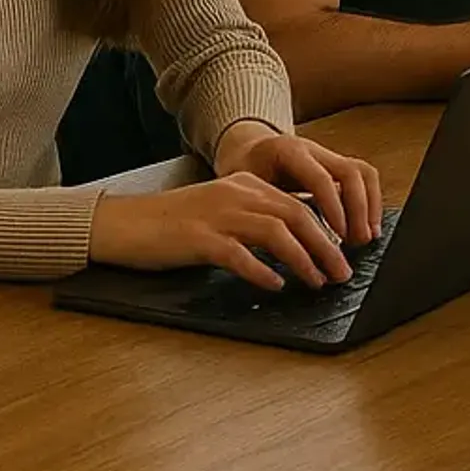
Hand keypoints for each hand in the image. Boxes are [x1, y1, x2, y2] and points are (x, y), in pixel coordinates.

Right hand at [90, 173, 358, 291]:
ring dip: (303, 259)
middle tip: (342, 273)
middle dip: (325, 245)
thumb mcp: (221, 210)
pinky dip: (261, 270)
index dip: (326, 227)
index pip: (298, 202)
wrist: (126, 223)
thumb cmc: (175, 224)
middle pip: (295, 215)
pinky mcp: (198, 239)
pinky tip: (275, 286)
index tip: (343, 251)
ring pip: (275, 232)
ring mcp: (218, 215)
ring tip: (318, 282)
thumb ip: (254, 219)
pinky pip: (238, 254)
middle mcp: (237, 194)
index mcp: (246, 184)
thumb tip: (294, 244)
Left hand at [211, 123, 383, 246]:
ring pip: (362, 172)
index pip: (321, 179)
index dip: (334, 209)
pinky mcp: (335, 165)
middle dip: (359, 209)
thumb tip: (280, 239)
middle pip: (350, 172)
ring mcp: (328, 155)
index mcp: (289, 151)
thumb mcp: (243, 186)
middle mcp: (314, 149)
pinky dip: (369, 201)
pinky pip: (362, 177)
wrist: (248, 149)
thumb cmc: (243, 170)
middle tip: (359, 242)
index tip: (339, 237)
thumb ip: (263, 206)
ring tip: (368, 237)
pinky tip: (367, 226)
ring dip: (369, 205)